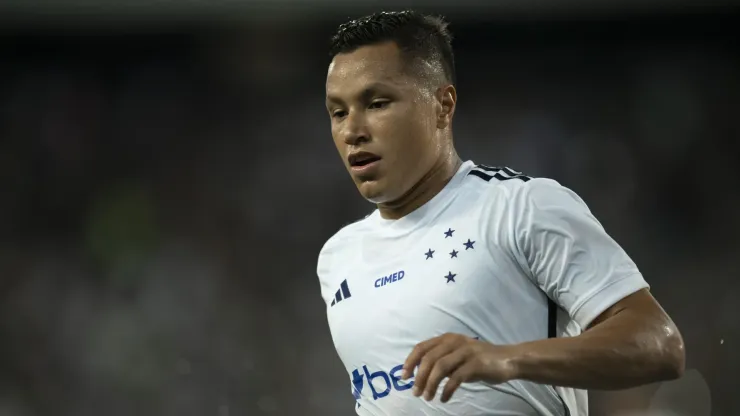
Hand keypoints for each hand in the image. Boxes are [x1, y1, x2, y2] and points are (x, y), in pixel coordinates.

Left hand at [401, 333, 518, 402]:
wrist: (508, 360)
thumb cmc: (479, 360)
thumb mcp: (457, 357)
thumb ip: (441, 361)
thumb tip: (419, 375)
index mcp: (447, 338)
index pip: (422, 347)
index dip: (410, 361)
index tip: (404, 376)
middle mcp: (454, 342)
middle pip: (429, 358)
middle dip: (419, 377)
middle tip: (416, 392)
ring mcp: (466, 352)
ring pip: (440, 367)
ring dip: (430, 384)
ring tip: (427, 397)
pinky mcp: (476, 364)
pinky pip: (456, 378)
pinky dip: (447, 390)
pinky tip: (444, 398)